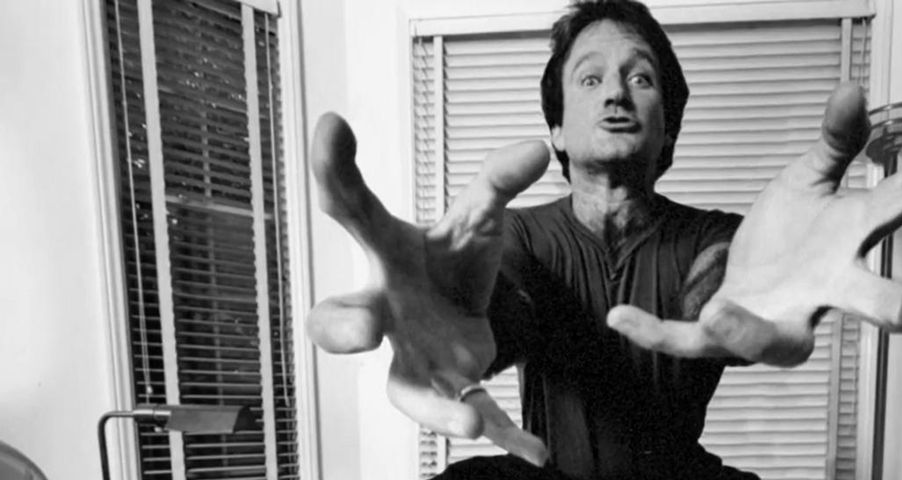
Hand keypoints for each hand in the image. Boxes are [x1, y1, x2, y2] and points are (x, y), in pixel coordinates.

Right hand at [306, 113, 549, 463]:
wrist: (455, 310)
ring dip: (435, 410)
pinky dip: (503, 436)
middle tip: (360, 330)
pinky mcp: (444, 391)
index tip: (333, 124)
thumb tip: (537, 149)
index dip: (335, 170)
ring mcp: (409, 358)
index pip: (351, 209)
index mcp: (387, 252)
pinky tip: (535, 452)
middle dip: (345, 329)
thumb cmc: (447, 260)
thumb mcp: (477, 218)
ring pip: (402, 391)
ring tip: (472, 424)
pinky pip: (465, 417)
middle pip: (340, 322)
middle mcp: (384, 310)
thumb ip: (499, 184)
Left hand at [608, 84, 901, 366]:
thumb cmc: (793, 238)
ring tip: (722, 310)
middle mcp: (827, 289)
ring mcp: (780, 318)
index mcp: (854, 239)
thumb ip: (834, 141)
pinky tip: (621, 317)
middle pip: (873, 303)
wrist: (751, 279)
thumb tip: (852, 92)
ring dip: (752, 331)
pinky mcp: (729, 334)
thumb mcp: (810, 179)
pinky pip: (692, 343)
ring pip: (780, 343)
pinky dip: (656, 333)